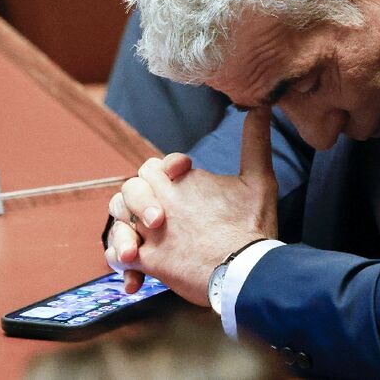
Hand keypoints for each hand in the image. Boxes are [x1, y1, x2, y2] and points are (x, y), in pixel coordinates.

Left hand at [105, 108, 278, 304]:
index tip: (181, 182)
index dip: (164, 172)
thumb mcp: (260, 179)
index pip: (154, 166)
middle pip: (132, 187)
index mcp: (182, 180)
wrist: (247, 271)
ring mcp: (152, 232)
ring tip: (142, 235)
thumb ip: (255, 141)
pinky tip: (134, 261)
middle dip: (141, 198)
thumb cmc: (253, 226)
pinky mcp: (149, 261)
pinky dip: (122, 257)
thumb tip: (260, 108)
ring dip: (127, 223)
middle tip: (159, 214)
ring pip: (119, 216)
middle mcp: (161, 201)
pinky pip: (120, 255)